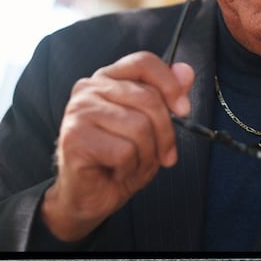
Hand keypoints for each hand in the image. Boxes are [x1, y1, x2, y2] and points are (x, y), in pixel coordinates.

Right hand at [40, 52, 194, 241]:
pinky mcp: (74, 137)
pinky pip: (124, 151)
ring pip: (139, 126)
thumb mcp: (152, 125)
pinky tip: (117, 172)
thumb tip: (187, 71)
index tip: (183, 110)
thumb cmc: (120, 158)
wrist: (88, 197)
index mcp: (108, 77)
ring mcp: (79, 110)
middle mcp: (89, 88)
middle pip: (148, 98)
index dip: (169, 84)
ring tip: (134, 164)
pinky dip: (130, 168)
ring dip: (147, 155)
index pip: (144, 62)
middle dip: (165, 133)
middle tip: (164, 155)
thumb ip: (167, 95)